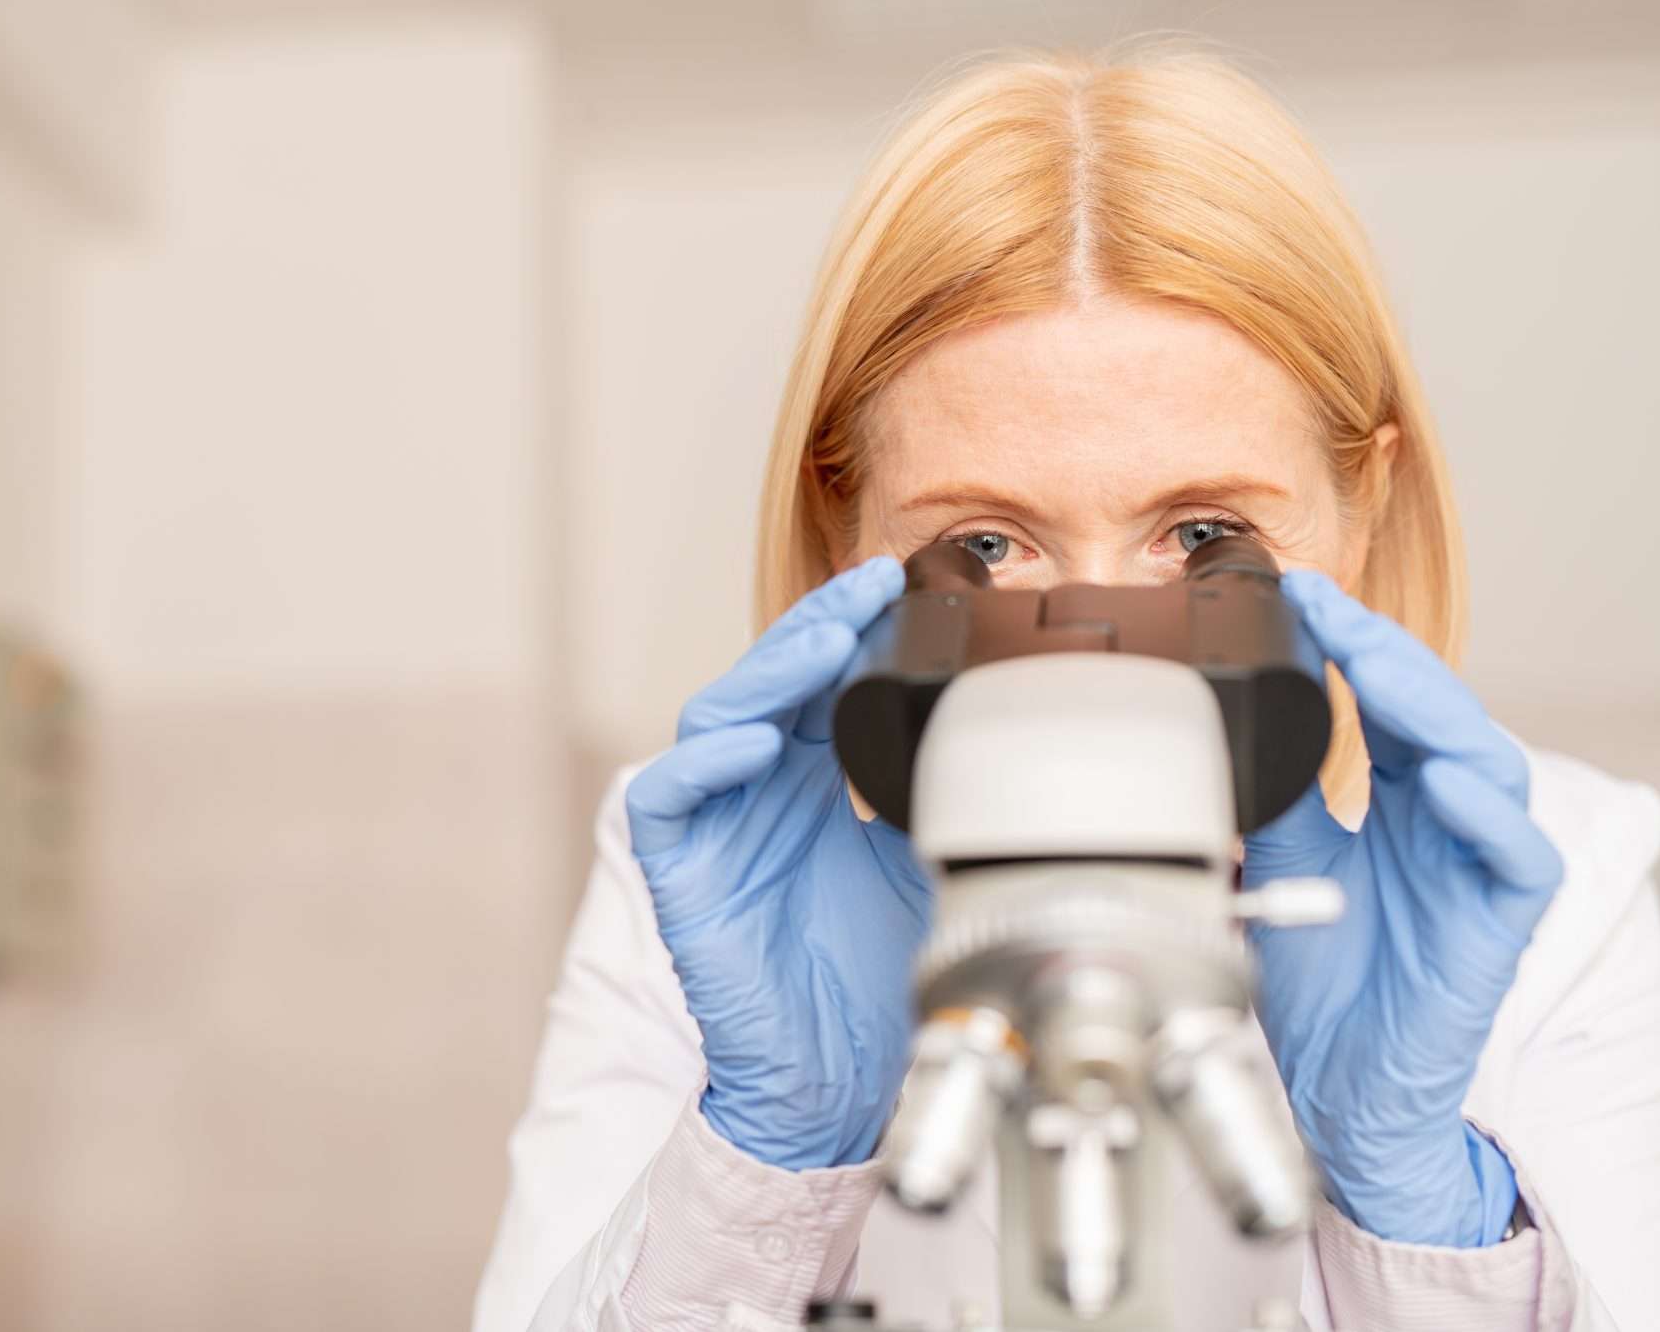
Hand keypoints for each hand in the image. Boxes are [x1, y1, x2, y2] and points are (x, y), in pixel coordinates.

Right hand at [625, 557, 932, 1169]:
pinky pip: (667, 797)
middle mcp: (759, 787)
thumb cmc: (877, 978)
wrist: (838, 1077)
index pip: (821, 681)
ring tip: (822, 647)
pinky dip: (704, 765)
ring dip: (768, 677)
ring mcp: (715, 822)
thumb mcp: (926, 858)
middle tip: (865, 589)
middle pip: (769, 681)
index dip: (851, 629)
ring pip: (717, 718)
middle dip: (816, 629)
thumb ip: (936, 785)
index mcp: (813, 777)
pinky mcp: (678, 868)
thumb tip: (991, 714)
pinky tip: (756, 748)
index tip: (900, 583)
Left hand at [1242, 571, 1562, 1245]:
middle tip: (1330, 610)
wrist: (1336, 1087)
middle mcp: (1444, 820)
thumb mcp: (1279, 859)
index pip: (1385, 701)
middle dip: (1384, 653)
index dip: (1350, 645)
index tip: (1297, 594)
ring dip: (1429, 708)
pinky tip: (1439, 782)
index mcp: (1396, 797)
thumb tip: (1237, 713)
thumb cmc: (1319, 981)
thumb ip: (1275, 789)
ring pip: (1484, 762)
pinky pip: (1521, 854)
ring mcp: (1477, 864)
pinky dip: (1485, 813)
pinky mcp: (1503, 921)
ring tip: (1375, 666)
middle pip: (1436, 714)